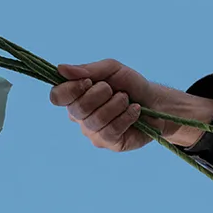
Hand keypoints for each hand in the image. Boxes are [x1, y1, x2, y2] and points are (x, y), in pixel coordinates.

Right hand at [51, 59, 205, 153]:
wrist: (155, 102)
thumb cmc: (129, 85)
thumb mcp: (111, 70)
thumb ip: (87, 69)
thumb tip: (61, 68)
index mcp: (75, 97)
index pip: (57, 96)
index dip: (71, 89)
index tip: (89, 81)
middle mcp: (80, 117)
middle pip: (78, 108)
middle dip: (101, 94)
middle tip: (115, 90)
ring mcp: (93, 132)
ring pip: (96, 120)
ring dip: (117, 105)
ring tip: (126, 100)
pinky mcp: (110, 143)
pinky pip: (111, 131)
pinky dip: (126, 116)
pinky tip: (135, 111)